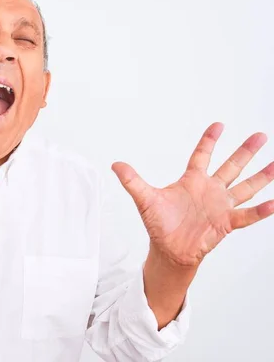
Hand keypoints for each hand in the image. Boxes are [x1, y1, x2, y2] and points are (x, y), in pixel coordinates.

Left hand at [112, 123, 273, 267]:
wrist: (168, 250)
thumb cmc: (159, 224)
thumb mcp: (144, 199)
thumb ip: (132, 181)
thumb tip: (115, 165)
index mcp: (191, 181)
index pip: (202, 155)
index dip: (209, 140)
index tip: (219, 124)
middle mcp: (209, 190)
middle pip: (231, 166)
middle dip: (245, 151)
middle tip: (261, 135)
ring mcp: (220, 206)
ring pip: (245, 187)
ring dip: (261, 176)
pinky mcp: (225, 223)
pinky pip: (246, 215)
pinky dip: (260, 210)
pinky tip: (272, 202)